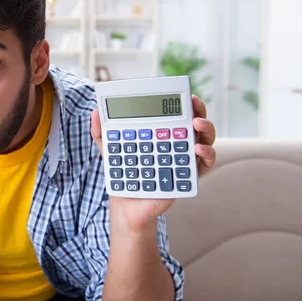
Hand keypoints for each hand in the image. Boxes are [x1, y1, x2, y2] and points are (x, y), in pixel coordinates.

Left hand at [91, 95, 216, 232]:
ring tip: (197, 126)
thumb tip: (94, 112)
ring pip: (206, 141)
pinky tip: (197, 149)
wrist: (126, 203)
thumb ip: (102, 132)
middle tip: (196, 111)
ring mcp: (184, 159)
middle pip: (198, 124)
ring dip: (207, 131)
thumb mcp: (110, 150)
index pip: (179, 114)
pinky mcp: (187, 176)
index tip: (191, 97)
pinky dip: (206, 156)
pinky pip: (204, 165)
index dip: (188, 104)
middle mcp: (178, 143)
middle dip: (201, 114)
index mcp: (163, 133)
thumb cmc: (123, 172)